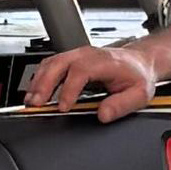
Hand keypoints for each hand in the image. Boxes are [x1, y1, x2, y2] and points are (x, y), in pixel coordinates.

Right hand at [23, 46, 157, 121]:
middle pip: (58, 64)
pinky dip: (39, 79)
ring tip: (30, 102)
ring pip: (50, 64)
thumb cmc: (138, 76)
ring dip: (37, 82)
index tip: (62, 107)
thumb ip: (122, 105)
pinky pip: (49, 65)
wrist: (139, 62)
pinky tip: (34, 93)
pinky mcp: (70, 59)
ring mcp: (76, 55)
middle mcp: (87, 54)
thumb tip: (103, 115)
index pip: (79, 72)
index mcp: (103, 61)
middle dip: (44, 85)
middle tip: (36, 104)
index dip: (68, 90)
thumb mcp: (140, 94)